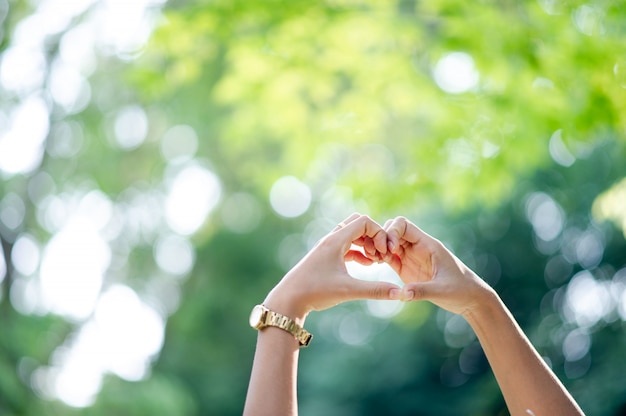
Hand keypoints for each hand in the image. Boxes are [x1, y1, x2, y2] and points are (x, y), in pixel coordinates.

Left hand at [264, 213, 401, 321]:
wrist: (288, 300)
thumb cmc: (315, 292)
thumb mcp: (348, 290)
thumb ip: (375, 290)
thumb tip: (400, 294)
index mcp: (336, 240)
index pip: (364, 221)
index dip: (379, 234)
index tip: (384, 253)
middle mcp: (331, 240)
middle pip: (358, 223)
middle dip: (374, 236)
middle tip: (381, 255)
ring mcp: (327, 248)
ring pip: (352, 235)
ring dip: (367, 244)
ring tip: (376, 262)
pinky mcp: (326, 258)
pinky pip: (347, 246)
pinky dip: (359, 251)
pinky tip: (367, 265)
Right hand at [384, 216, 494, 315]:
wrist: (470, 299)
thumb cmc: (461, 290)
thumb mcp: (442, 291)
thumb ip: (422, 291)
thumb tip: (402, 294)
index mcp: (427, 244)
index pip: (404, 225)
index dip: (392, 232)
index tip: (390, 249)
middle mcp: (418, 247)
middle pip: (393, 230)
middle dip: (381, 238)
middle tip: (378, 255)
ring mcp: (411, 257)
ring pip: (388, 242)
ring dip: (378, 247)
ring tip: (373, 260)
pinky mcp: (407, 268)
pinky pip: (389, 256)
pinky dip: (380, 257)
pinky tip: (375, 264)